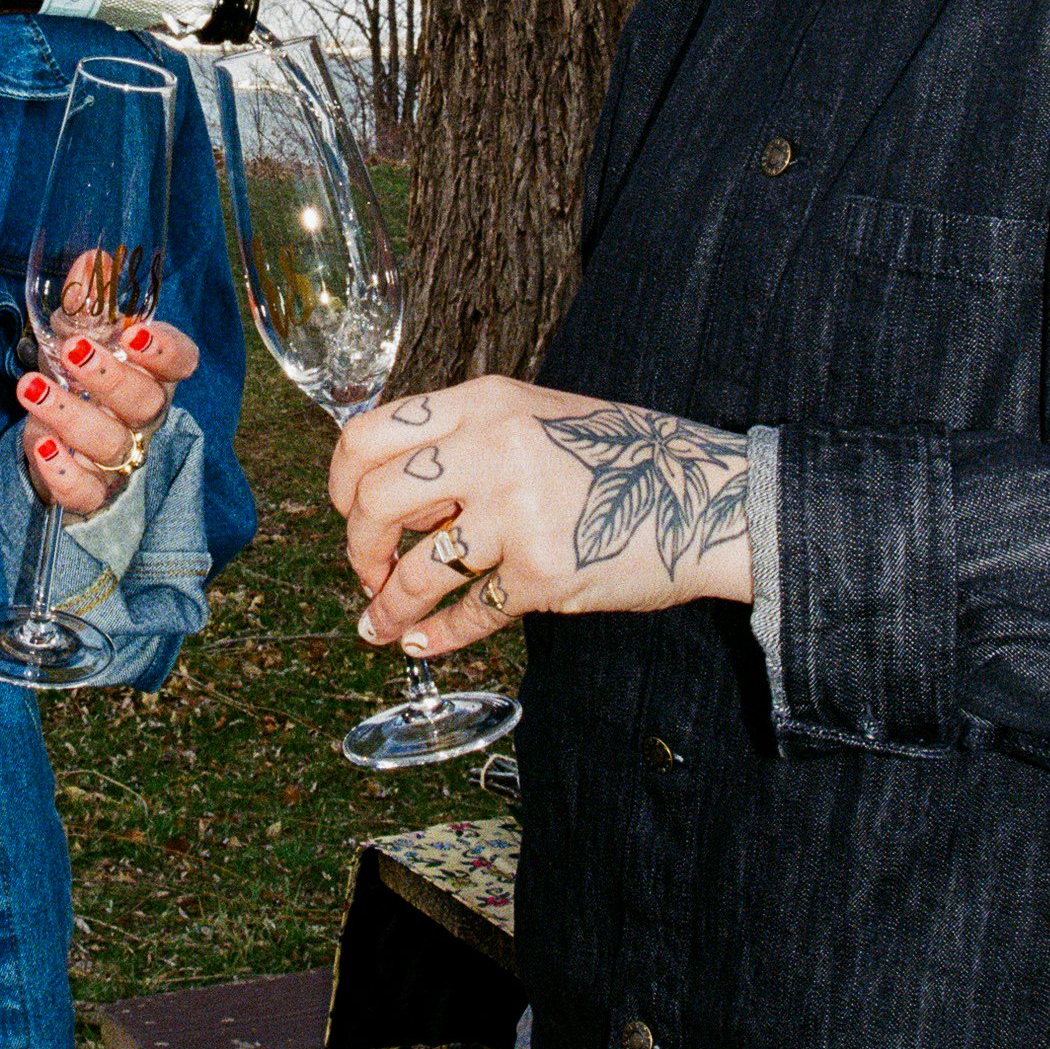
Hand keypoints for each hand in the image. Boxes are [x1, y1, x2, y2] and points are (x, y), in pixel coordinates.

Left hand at [16, 320, 198, 517]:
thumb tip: (93, 261)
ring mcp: (120, 458)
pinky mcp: (92, 492)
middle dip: (110, 377)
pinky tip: (41, 446)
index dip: (165, 350)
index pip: (181, 362)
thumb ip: (88, 303)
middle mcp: (143, 417)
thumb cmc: (77, 378)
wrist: (53, 440)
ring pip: (112, 444)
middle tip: (71, 352)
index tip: (134, 334)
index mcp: (152, 373)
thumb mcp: (77, 335)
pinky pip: (88, 492)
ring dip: (72, 416)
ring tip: (30, 388)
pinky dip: (65, 474)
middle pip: (146, 402)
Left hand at [328, 375, 750, 660]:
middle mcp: (491, 450)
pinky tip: (424, 644)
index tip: (348, 509)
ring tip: (381, 624)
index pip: (369, 434)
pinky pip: (468, 613)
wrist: (708, 498)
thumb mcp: (535, 418)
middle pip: (376, 502)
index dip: (342, 481)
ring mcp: (516, 513)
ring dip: (388, 607)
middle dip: (357, 548)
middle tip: (367, 571)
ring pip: (415, 570)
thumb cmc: (620, 458)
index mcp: (483, 403)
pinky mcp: (542, 573)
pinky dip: (437, 636)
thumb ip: (466, 442)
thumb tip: (392, 491)